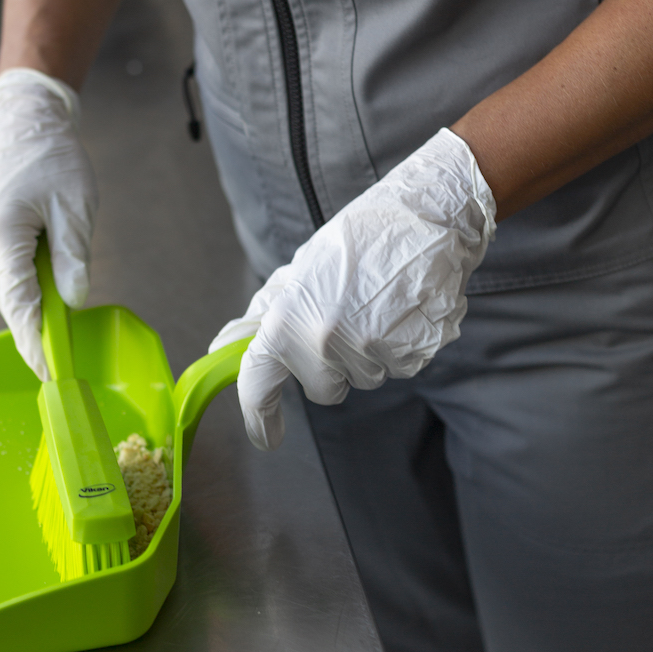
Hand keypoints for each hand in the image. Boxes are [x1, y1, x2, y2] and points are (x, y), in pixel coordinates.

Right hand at [0, 68, 97, 378]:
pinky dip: (23, 285)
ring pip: (6, 286)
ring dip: (28, 307)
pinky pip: (4, 269)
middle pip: (9, 300)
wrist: (23, 121)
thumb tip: (74, 300)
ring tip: (53, 336)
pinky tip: (43, 296)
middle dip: (32, 332)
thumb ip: (72, 256)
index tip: (46, 371)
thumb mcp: (75, 207)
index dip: (33, 341)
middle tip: (54, 366)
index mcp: (3, 235)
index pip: (18, 303)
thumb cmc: (52, 156)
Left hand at [211, 129, 495, 449]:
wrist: (429, 215)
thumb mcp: (302, 268)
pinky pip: (398, 368)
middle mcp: (324, 340)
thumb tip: (223, 344)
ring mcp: (370, 349)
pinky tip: (404, 308)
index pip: (258, 383)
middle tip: (347, 317)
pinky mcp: (412, 353)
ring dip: (369, 352)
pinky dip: (401, 346)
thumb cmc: (362, 237)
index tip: (266, 437)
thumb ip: (265, 313)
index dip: (258, 417)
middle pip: (324, 390)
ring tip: (379, 303)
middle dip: (332, 366)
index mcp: (288, 317)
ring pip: (364, 378)